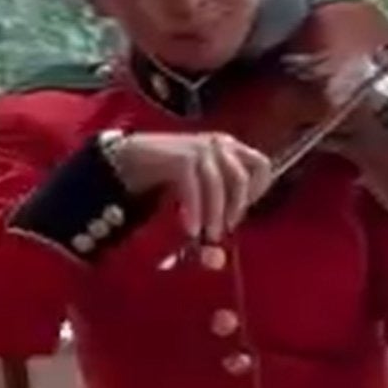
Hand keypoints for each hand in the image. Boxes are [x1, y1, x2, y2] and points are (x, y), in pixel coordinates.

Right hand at [109, 131, 277, 243]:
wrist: (126, 159)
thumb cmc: (165, 176)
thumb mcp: (199, 187)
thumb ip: (216, 206)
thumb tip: (225, 243)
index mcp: (229, 147)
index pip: (261, 165)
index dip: (256, 192)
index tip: (239, 213)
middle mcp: (218, 144)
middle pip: (241, 178)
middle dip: (235, 209)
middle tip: (223, 231)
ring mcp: (199, 148)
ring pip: (218, 185)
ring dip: (215, 215)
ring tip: (209, 236)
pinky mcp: (181, 158)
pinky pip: (195, 188)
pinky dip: (195, 211)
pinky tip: (191, 229)